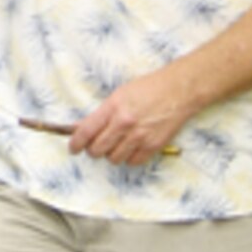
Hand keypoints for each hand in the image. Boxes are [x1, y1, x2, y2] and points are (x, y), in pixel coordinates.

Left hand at [70, 74, 190, 165]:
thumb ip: (102, 113)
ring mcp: (139, 137)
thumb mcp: (119, 95)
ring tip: (117, 144)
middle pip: (97, 150)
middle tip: (96, 145)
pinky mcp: (153, 146)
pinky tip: (131, 148)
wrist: (177, 90)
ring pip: (113, 159)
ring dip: (111, 154)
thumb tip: (83, 129)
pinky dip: (129, 158)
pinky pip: (133, 162)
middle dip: (93, 150)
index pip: (86, 132)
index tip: (73, 148)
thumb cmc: (148, 89)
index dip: (75, 144)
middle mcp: (124, 124)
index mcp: (113, 108)